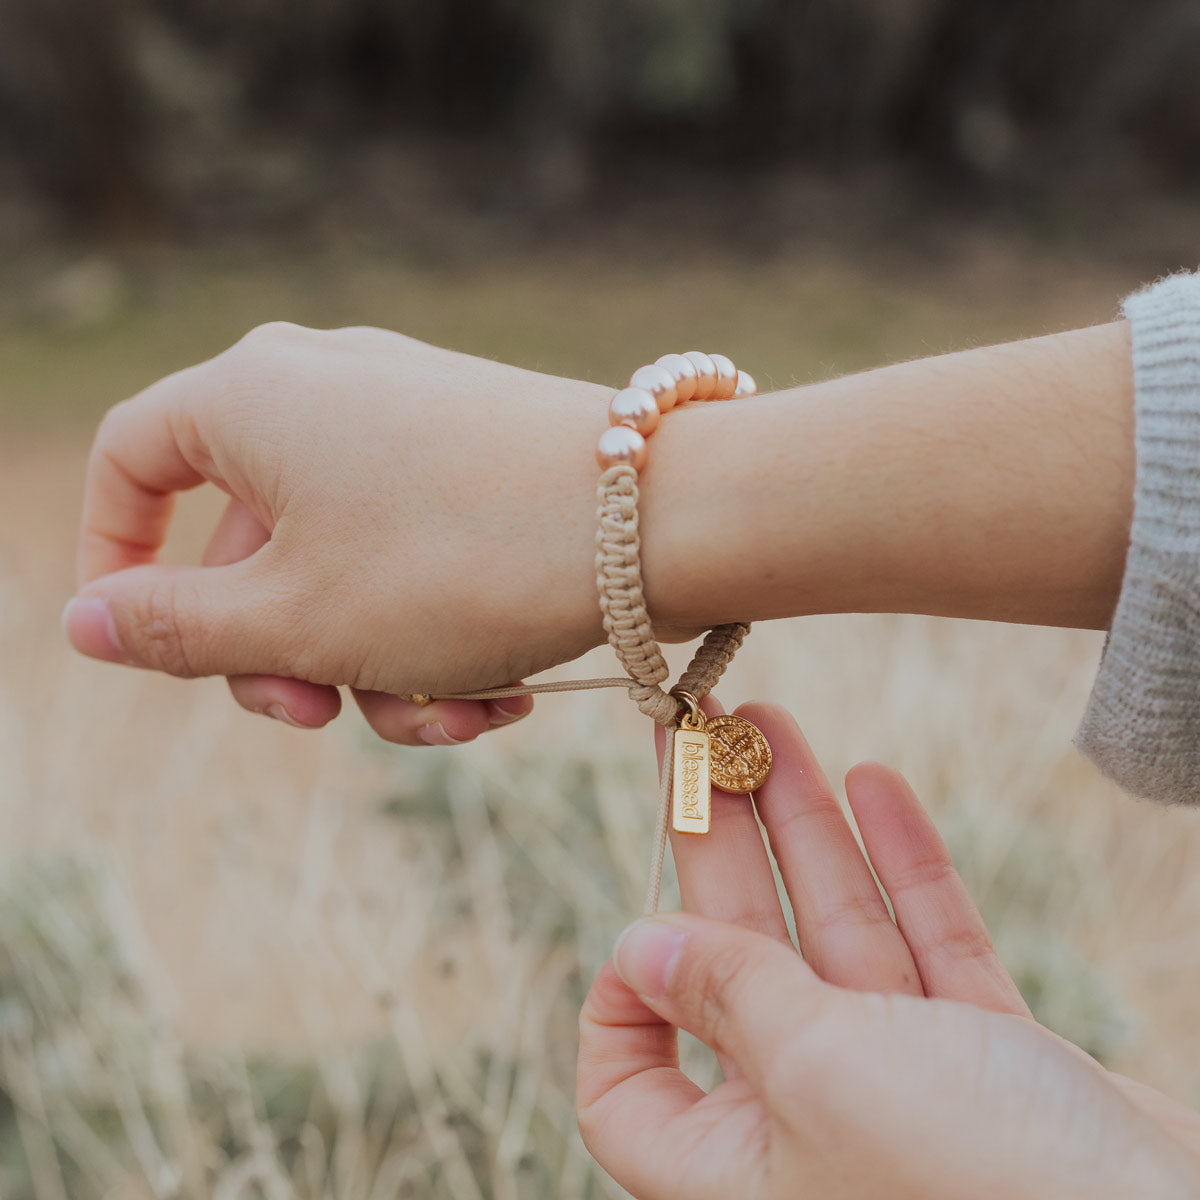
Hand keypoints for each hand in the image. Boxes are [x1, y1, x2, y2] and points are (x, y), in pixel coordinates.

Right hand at [64, 323, 616, 743]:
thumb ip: (176, 627)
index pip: (130, 461)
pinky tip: (500, 696)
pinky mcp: (479, 457)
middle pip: (248, 538)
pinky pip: (419, 555)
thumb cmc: (462, 562)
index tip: (142, 643)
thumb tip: (84, 622)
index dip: (115, 556)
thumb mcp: (296, 618)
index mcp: (252, 397)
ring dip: (379, 664)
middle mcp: (328, 386)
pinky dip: (439, 632)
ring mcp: (412, 418)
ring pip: (345, 566)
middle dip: (282, 652)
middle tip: (322, 720)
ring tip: (453, 717)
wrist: (662, 520)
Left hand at [577, 702, 1199, 1198]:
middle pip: (735, 957)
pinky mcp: (980, 1058)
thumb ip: (725, 997)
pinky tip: (872, 781)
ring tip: (768, 722)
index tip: (641, 912)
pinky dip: (899, 865)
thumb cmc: (979, 1182)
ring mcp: (900, 1084)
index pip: (630, 1090)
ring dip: (801, 824)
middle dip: (720, 836)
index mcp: (737, 1163)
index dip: (618, 1004)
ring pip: (831, 931)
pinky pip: (922, 944)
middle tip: (698, 730)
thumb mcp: (818, 1070)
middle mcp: (807, 1124)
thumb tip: (634, 947)